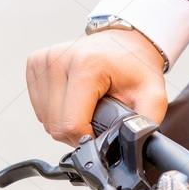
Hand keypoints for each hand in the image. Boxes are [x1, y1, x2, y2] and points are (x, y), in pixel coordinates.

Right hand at [26, 29, 167, 145]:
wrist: (125, 42)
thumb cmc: (136, 67)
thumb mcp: (153, 97)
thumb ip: (144, 125)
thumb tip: (132, 147)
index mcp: (86, 65)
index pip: (72, 125)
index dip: (89, 139)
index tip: (104, 132)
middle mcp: (59, 59)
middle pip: (55, 126)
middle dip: (78, 133)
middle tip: (98, 121)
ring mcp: (43, 60)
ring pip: (45, 119)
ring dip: (66, 123)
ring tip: (88, 108)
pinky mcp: (35, 63)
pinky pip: (39, 107)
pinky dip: (57, 111)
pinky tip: (75, 100)